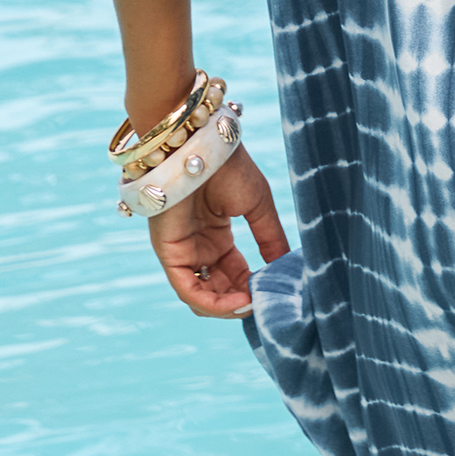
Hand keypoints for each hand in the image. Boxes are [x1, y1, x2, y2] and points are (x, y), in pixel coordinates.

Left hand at [148, 146, 289, 318]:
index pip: (233, 273)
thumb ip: (270, 239)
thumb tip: (285, 268)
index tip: (275, 292)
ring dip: (228, 307)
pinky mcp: (169, 253)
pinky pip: (188, 290)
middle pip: (218, 289)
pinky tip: (238, 302)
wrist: (203, 148)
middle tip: (266, 304)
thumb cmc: (229, 169)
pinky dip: (213, 303)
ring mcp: (181, 251)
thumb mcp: (259, 207)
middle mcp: (197, 246)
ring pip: (202, 297)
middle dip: (242, 301)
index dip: (253, 287)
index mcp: (215, 233)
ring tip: (253, 305)